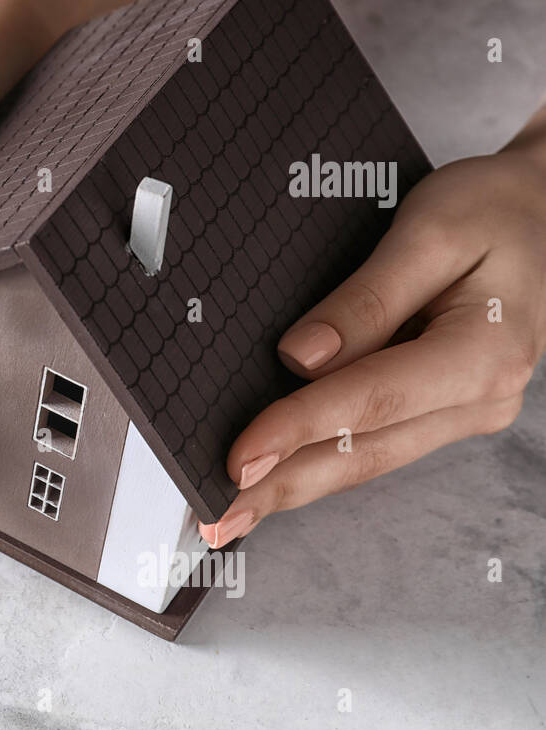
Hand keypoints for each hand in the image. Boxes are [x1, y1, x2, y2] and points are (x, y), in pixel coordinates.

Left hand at [203, 151, 545, 546]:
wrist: (540, 212)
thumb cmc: (492, 212)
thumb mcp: (430, 231)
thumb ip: (366, 298)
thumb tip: (299, 356)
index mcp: (484, 353)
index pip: (371, 401)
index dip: (297, 429)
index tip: (240, 457)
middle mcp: (479, 399)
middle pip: (364, 453)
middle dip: (282, 488)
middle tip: (216, 518)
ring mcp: (463, 412)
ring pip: (366, 460)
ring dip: (294, 487)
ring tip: (229, 514)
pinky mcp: (441, 411)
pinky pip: (373, 444)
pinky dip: (319, 462)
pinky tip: (274, 479)